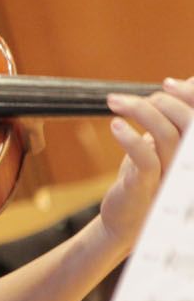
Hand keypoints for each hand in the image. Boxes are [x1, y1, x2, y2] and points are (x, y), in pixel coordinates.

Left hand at [99, 76, 193, 256]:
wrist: (126, 219)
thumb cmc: (147, 176)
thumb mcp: (161, 142)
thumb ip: (173, 116)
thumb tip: (187, 81)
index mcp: (193, 149)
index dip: (191, 94)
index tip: (167, 84)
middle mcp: (190, 162)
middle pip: (190, 121)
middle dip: (163, 100)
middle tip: (133, 98)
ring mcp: (172, 176)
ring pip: (167, 135)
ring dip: (140, 110)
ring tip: (115, 103)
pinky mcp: (149, 186)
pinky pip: (146, 159)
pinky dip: (130, 138)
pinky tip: (115, 125)